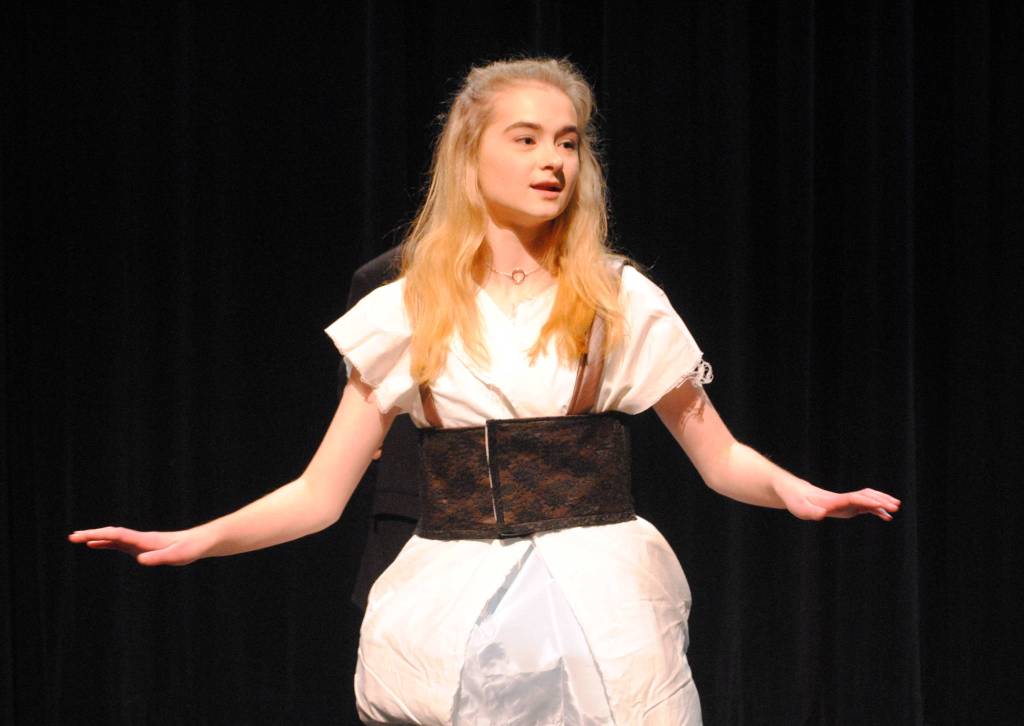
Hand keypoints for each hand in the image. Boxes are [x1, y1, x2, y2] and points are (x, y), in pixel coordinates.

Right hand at [67, 526, 211, 565]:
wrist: (200, 542)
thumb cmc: (190, 549)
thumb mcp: (176, 556)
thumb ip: (159, 557)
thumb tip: (139, 559)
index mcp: (145, 540)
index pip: (117, 535)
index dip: (99, 535)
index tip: (82, 537)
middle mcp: (140, 539)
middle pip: (112, 534)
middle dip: (92, 535)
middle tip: (72, 537)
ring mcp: (141, 542)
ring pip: (114, 538)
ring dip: (96, 537)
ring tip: (79, 539)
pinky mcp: (144, 547)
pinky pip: (120, 544)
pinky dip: (107, 543)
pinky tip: (98, 545)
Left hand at [775, 480, 900, 520]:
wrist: (795, 494)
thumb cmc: (797, 502)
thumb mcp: (800, 509)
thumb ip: (811, 512)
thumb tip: (822, 514)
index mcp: (833, 500)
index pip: (854, 498)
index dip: (868, 501)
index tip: (882, 504)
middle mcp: (842, 499)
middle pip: (865, 495)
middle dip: (880, 500)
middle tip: (896, 506)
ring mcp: (845, 502)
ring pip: (867, 498)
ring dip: (881, 502)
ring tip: (896, 508)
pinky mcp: (846, 506)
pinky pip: (865, 506)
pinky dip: (876, 510)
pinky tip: (886, 517)